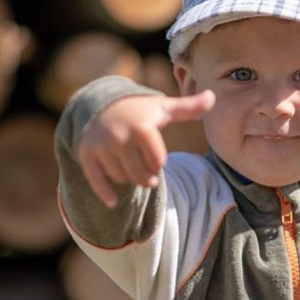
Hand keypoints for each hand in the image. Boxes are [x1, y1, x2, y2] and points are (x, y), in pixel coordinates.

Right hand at [77, 90, 214, 206]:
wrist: (103, 105)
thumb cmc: (141, 111)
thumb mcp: (164, 108)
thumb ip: (189, 107)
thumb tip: (213, 97)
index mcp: (141, 126)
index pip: (157, 161)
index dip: (158, 163)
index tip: (157, 158)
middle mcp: (119, 135)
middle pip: (140, 174)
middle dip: (147, 177)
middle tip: (149, 175)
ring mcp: (101, 145)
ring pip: (122, 177)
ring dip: (128, 177)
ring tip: (130, 167)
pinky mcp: (86, 154)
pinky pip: (96, 180)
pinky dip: (105, 193)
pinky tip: (113, 203)